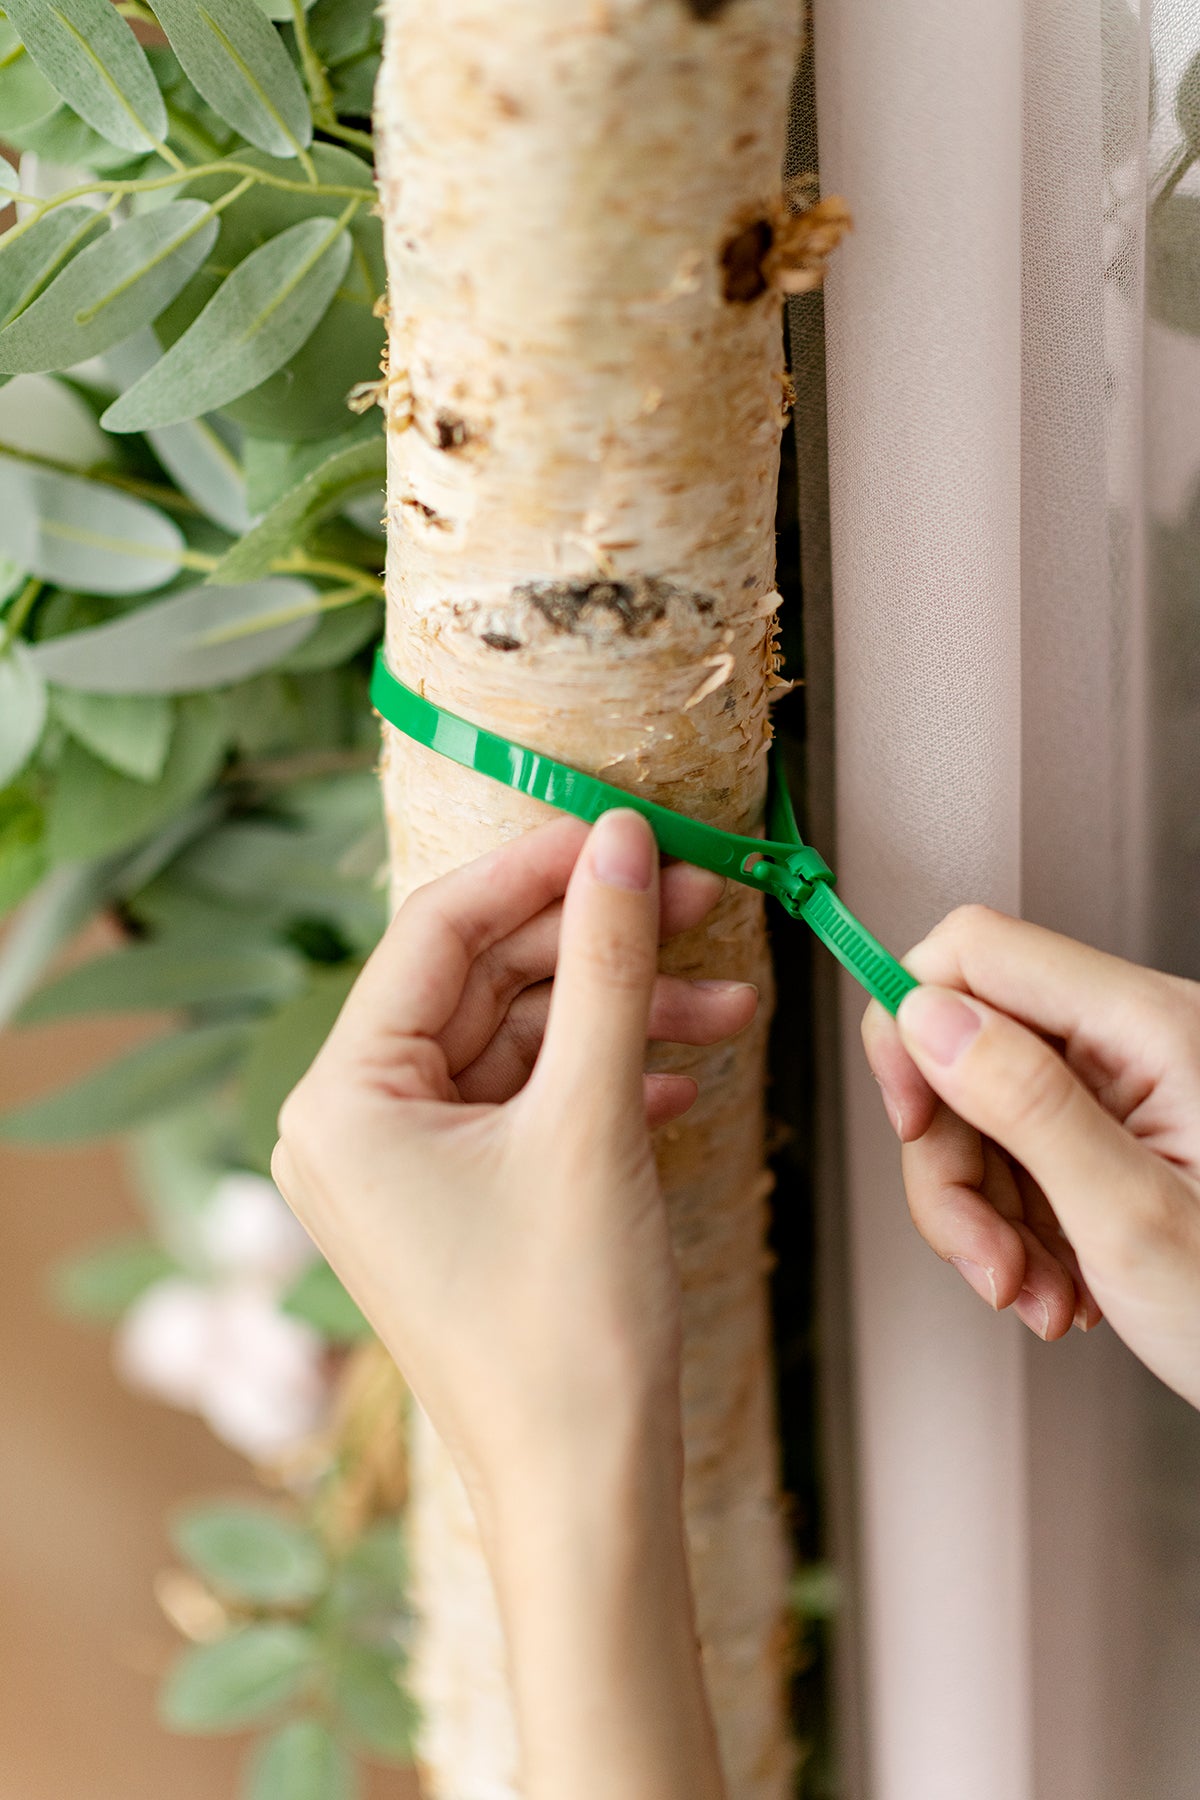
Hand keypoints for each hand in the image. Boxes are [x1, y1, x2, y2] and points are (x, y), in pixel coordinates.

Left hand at [271, 808, 756, 1513]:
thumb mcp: (592, 1118)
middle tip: (700, 895)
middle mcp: (353, 1125)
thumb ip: (607, 966)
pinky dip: (610, 1078)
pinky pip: (532, 1103)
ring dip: (624, 1013)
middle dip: (599, 943)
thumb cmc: (569, 1321)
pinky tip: (691, 1071)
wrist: (588, 1491)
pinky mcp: (462, 1199)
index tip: (629, 833)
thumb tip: (624, 842)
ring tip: (733, 998)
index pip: (436, 932)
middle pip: (484, 981)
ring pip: (521, 1041)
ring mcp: (407, 1166)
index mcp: (342, 1099)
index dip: (539, 870)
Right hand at [862, 905, 1199, 1409]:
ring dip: (984, 1213)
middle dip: (951, 1160)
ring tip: (1037, 1291)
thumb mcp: (1130, 1219)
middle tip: (981, 1255)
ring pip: (980, 1111)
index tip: (905, 1115)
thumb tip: (926, 1013)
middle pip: (966, 1046)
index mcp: (1151, 1025)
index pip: (977, 951)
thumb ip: (1025, 1103)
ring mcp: (1127, 1086)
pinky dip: (1016, 1226)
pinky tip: (1062, 1284)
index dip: (913, 1022)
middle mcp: (1137, 1038)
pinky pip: (1017, 1155)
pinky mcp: (1117, 1130)